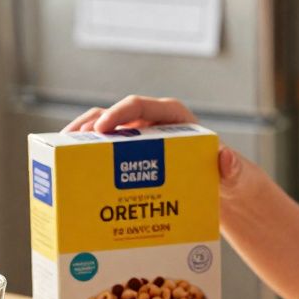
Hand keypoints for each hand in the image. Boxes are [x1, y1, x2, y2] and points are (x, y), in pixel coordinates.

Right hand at [63, 95, 261, 201]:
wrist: (224, 193)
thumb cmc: (230, 180)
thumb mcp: (236, 176)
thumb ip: (234, 169)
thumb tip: (225, 157)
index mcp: (176, 118)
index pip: (142, 105)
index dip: (119, 112)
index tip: (102, 127)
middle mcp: (154, 124)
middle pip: (116, 116)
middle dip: (91, 124)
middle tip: (71, 141)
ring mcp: (141, 139)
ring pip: (105, 131)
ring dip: (82, 139)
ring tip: (63, 153)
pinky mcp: (132, 157)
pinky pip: (106, 152)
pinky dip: (89, 157)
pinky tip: (75, 171)